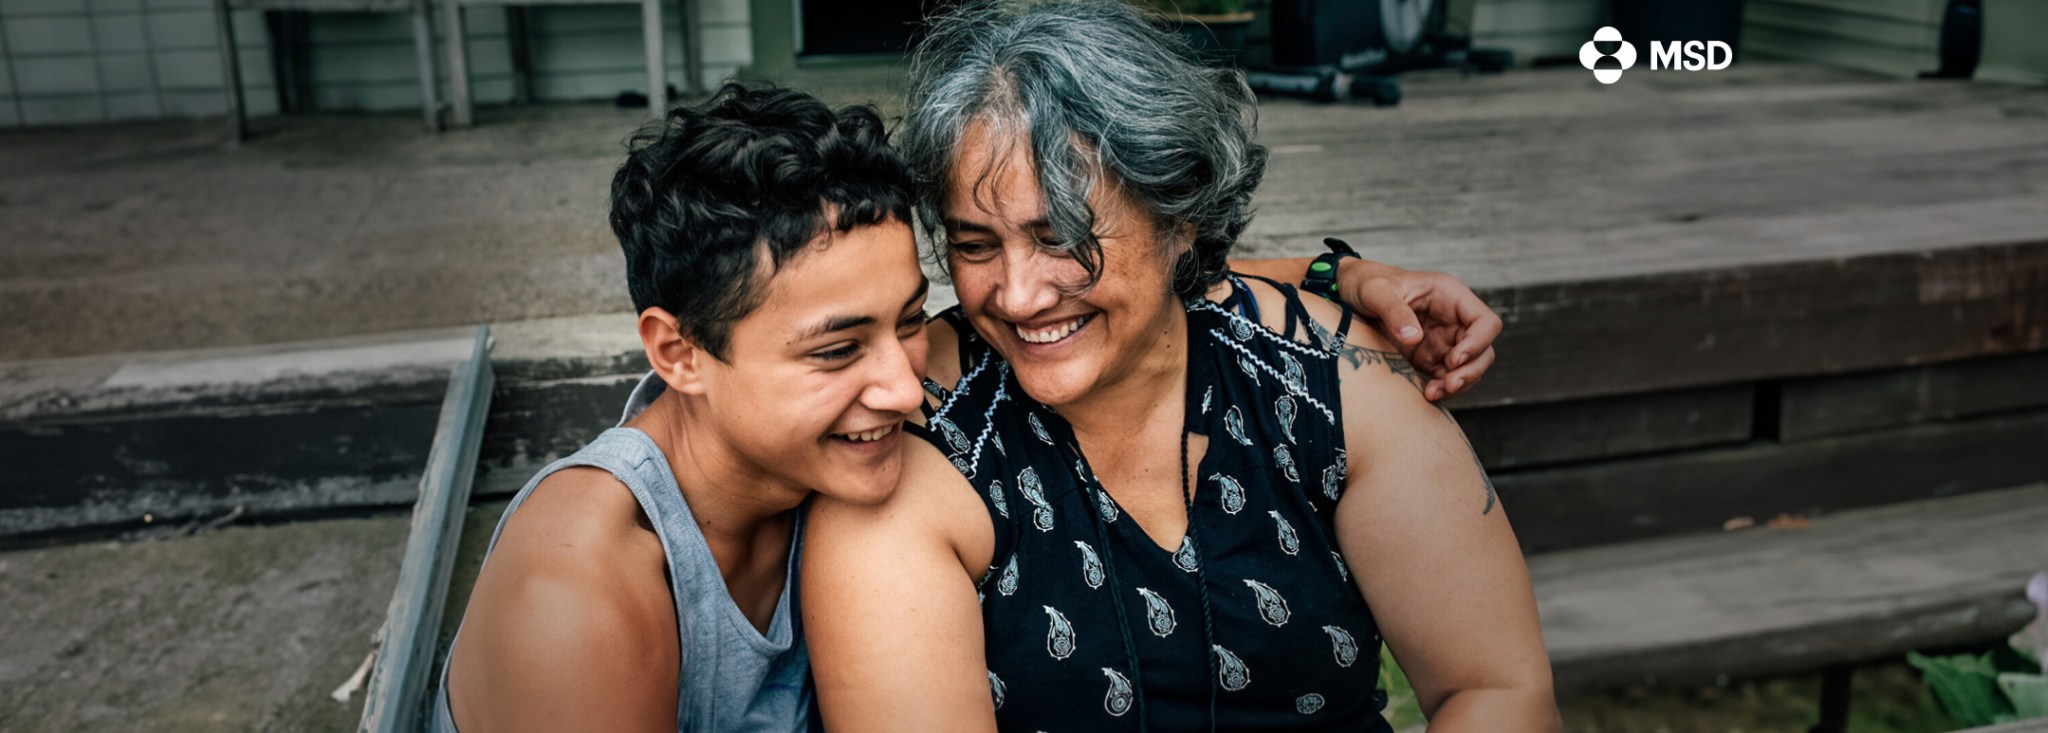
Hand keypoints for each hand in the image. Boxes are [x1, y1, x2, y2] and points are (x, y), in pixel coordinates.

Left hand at [1334, 259, 1500, 400]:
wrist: (1346, 294)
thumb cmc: (1365, 282)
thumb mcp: (1375, 291)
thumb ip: (1394, 312)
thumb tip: (1414, 338)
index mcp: (1449, 296)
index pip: (1485, 322)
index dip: (1478, 342)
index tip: (1454, 359)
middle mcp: (1452, 319)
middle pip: (1483, 349)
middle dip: (1471, 370)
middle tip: (1448, 385)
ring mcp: (1443, 340)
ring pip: (1469, 367)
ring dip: (1458, 384)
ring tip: (1433, 393)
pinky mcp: (1429, 357)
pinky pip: (1447, 378)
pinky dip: (1442, 389)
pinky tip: (1426, 395)